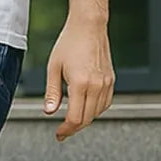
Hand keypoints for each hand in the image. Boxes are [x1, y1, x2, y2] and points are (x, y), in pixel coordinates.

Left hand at [44, 18, 114, 140]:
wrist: (89, 27)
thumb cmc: (69, 43)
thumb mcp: (53, 68)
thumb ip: (52, 92)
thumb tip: (49, 112)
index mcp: (81, 84)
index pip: (75, 118)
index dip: (66, 129)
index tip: (59, 134)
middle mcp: (97, 85)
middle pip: (87, 119)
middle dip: (74, 128)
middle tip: (62, 131)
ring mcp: (106, 83)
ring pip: (97, 113)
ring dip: (85, 119)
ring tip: (71, 120)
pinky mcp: (111, 80)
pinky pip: (105, 103)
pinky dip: (95, 110)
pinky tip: (85, 107)